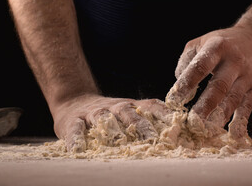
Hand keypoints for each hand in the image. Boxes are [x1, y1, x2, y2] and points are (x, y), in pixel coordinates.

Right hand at [52, 94, 170, 151]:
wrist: (74, 101)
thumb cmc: (109, 115)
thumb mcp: (129, 112)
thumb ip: (149, 119)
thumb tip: (179, 135)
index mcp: (131, 105)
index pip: (150, 106)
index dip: (164, 115)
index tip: (178, 127)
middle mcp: (114, 107)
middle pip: (129, 113)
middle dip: (142, 126)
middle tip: (154, 139)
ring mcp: (93, 113)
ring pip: (104, 119)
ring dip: (113, 130)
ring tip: (121, 143)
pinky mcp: (73, 121)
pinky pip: (75, 130)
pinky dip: (77, 139)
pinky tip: (79, 150)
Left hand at [166, 25, 251, 138]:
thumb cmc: (223, 43)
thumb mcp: (202, 41)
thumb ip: (186, 60)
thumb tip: (179, 83)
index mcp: (216, 47)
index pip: (199, 67)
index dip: (186, 83)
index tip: (173, 101)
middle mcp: (234, 61)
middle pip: (219, 86)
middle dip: (205, 105)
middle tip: (192, 121)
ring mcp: (247, 75)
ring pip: (234, 98)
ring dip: (221, 116)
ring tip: (208, 130)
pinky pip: (249, 105)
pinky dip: (241, 121)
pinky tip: (234, 135)